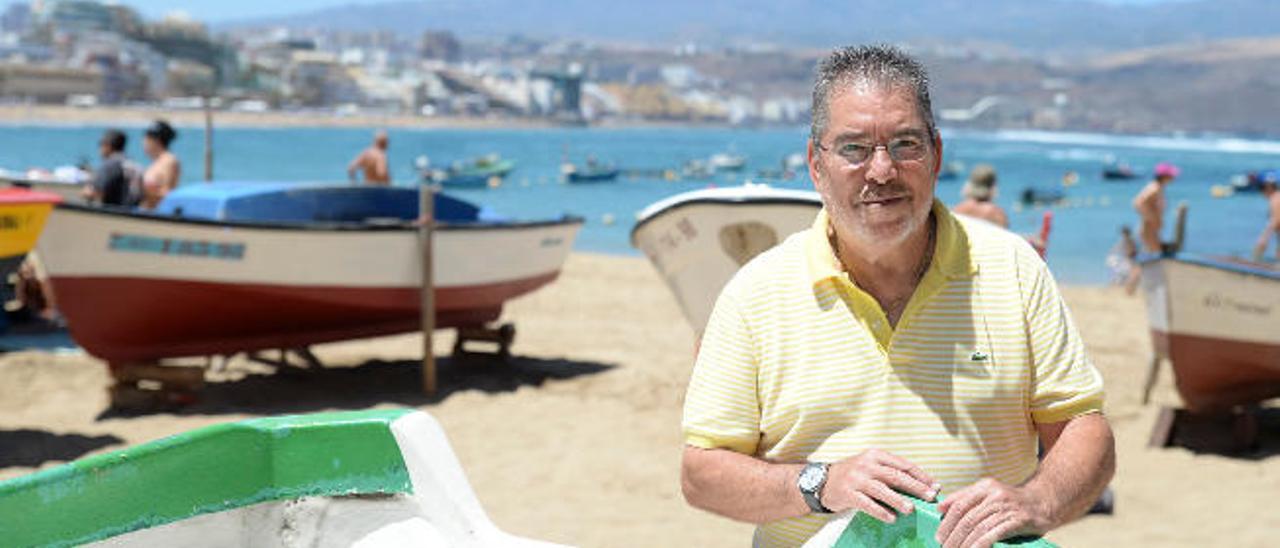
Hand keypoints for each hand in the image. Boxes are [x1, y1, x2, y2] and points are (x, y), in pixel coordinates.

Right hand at [819, 449, 938, 522]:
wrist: (821, 481)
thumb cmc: (853, 475)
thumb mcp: (871, 467)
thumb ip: (891, 473)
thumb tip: (921, 487)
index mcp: (876, 455)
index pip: (903, 465)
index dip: (921, 475)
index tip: (936, 486)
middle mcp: (866, 464)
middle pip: (895, 476)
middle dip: (915, 487)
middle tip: (930, 497)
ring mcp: (856, 479)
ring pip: (881, 489)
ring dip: (898, 499)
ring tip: (911, 509)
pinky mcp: (847, 493)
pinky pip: (866, 503)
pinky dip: (880, 511)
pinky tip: (891, 518)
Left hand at [936, 479, 1050, 547]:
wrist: (1043, 502)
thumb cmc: (1011, 500)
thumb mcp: (987, 492)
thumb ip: (964, 497)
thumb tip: (940, 507)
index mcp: (984, 487)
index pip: (959, 505)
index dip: (946, 522)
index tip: (939, 536)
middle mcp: (994, 495)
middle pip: (967, 518)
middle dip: (953, 536)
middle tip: (944, 547)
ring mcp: (1006, 508)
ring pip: (978, 528)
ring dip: (964, 543)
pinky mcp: (1017, 521)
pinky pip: (993, 534)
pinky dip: (980, 544)